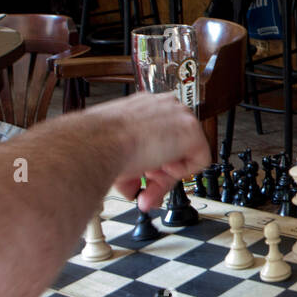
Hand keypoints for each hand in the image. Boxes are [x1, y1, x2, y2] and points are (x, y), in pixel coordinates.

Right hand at [92, 93, 211, 209]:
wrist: (97, 143)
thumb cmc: (97, 145)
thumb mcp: (116, 152)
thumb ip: (132, 166)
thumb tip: (132, 186)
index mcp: (142, 108)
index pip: (158, 138)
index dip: (151, 163)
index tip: (143, 176)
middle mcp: (161, 107)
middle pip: (172, 147)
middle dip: (159, 174)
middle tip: (147, 189)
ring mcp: (178, 115)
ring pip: (184, 154)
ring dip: (166, 174)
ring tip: (149, 181)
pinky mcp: (190, 129)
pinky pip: (199, 160)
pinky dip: (182, 172)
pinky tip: (162, 169)